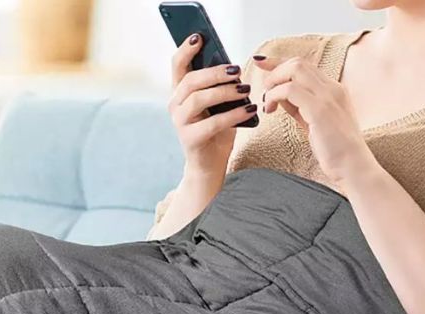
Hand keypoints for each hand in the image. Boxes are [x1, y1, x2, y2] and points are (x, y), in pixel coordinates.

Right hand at [168, 35, 258, 181]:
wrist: (209, 166)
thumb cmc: (216, 132)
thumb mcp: (218, 105)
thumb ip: (219, 87)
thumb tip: (232, 68)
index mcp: (180, 93)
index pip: (177, 65)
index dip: (186, 49)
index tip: (200, 36)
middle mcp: (175, 106)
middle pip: (191, 80)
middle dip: (216, 72)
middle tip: (237, 70)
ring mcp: (180, 123)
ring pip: (200, 99)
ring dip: (225, 92)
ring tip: (245, 90)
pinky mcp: (190, 139)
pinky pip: (213, 123)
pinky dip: (233, 115)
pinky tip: (249, 111)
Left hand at [256, 56, 375, 186]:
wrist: (353, 167)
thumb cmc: (336, 152)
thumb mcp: (315, 124)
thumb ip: (301, 108)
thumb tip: (281, 98)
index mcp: (334, 91)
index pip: (305, 66)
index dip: (280, 63)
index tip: (263, 63)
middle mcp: (332, 88)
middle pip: (298, 62)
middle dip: (275, 70)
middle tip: (263, 89)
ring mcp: (327, 96)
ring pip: (294, 69)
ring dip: (274, 81)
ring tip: (267, 101)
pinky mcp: (320, 109)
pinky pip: (290, 90)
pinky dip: (274, 95)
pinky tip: (270, 109)